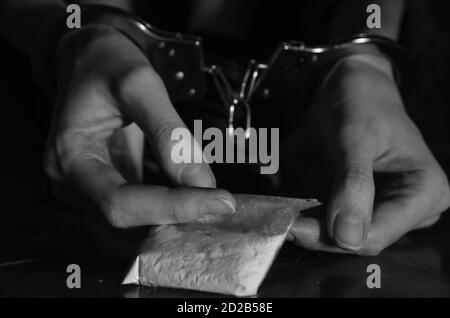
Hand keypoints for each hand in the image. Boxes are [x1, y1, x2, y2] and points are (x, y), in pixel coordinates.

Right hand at [44, 25, 235, 229]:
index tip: (222, 201)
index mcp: (69, 158)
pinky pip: (137, 213)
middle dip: (176, 219)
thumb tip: (202, 182)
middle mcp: (71, 185)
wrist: (89, 60)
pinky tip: (196, 202)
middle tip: (223, 206)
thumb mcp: (139, 85)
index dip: (173, 208)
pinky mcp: (106, 188)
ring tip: (213, 207)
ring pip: (131, 227)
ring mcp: (87, 190)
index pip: (120, 203)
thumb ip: (169, 134)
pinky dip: (166, 212)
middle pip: (125, 222)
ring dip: (172, 222)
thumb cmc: (108, 63)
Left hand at [288, 54, 449, 254]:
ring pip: (349, 235)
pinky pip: (340, 223)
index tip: (294, 226)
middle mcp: (414, 206)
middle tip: (282, 220)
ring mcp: (390, 207)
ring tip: (284, 216)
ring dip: (315, 228)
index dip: (336, 237)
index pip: (379, 234)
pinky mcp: (368, 204)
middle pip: (362, 238)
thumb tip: (348, 238)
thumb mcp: (356, 138)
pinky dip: (317, 220)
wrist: (350, 85)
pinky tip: (296, 212)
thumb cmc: (361, 100)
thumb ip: (354, 185)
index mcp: (426, 189)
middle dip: (322, 233)